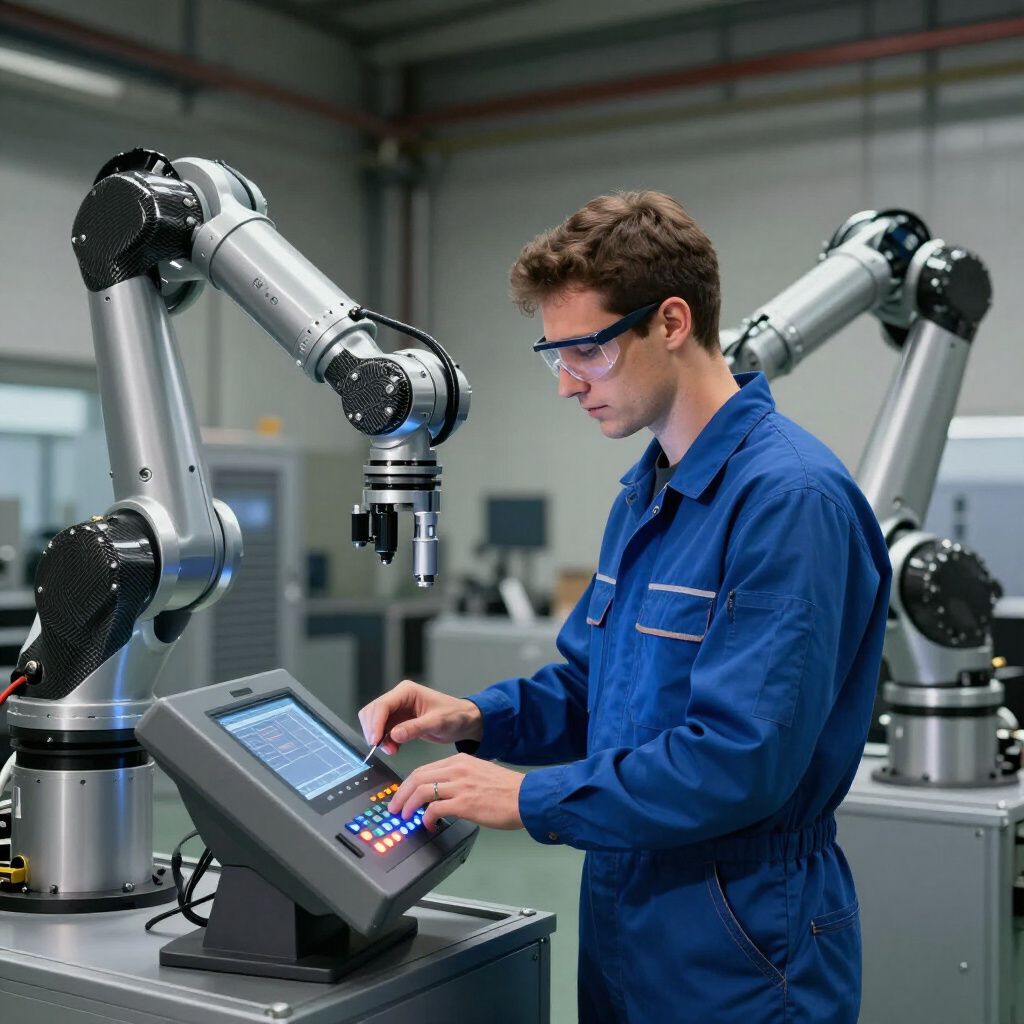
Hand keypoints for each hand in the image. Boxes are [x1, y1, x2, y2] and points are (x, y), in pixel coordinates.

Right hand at [358, 680, 482, 754]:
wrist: (462, 721)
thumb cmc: (454, 716)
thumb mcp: (437, 722)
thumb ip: (415, 728)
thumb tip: (394, 735)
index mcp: (406, 691)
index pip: (382, 705)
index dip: (376, 723)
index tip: (376, 740)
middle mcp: (398, 698)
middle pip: (373, 712)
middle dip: (375, 731)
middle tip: (386, 748)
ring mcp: (397, 709)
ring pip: (375, 722)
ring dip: (378, 738)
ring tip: (392, 750)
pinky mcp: (398, 721)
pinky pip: (382, 730)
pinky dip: (384, 741)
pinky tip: (394, 748)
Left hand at [387, 752, 524, 831]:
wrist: (526, 797)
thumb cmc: (507, 789)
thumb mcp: (479, 773)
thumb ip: (460, 778)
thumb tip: (441, 793)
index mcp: (460, 761)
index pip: (424, 769)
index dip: (408, 784)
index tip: (402, 795)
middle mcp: (457, 770)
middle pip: (417, 778)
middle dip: (401, 794)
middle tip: (395, 808)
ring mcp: (460, 786)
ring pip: (421, 791)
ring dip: (408, 806)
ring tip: (406, 818)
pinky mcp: (464, 803)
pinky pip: (434, 809)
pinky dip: (426, 818)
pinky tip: (428, 825)